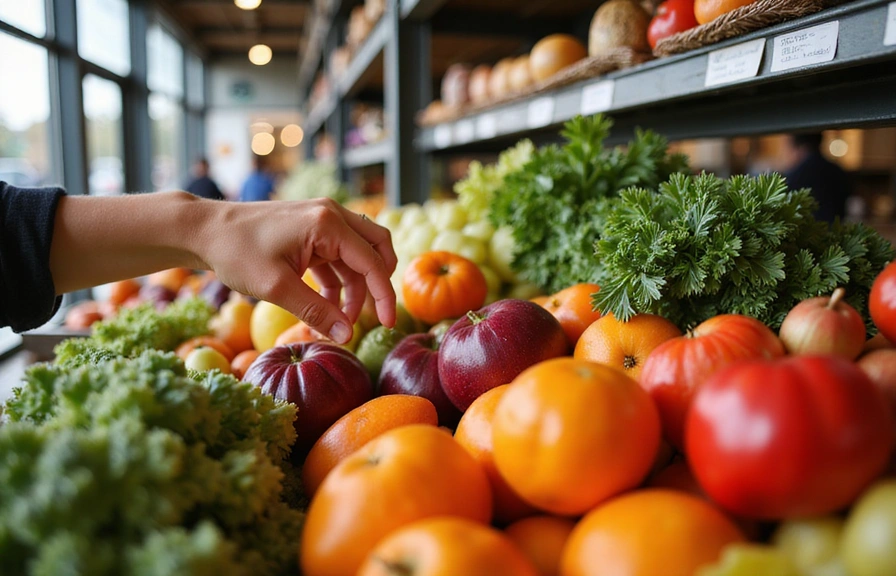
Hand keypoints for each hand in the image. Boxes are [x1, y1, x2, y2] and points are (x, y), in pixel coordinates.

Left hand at [196, 197, 396, 343]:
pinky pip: (338, 256)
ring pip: (358, 255)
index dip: (384, 296)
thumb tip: (347, 336)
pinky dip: (338, 282)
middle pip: (377, 248)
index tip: (388, 325)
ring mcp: (322, 220)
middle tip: (374, 316)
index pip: (372, 262)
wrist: (205, 230)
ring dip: (355, 287)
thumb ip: (316, 312)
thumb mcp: (277, 288)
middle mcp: (331, 215)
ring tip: (340, 321)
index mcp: (328, 224)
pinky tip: (327, 308)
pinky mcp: (311, 230)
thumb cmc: (237, 253)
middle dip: (379, 284)